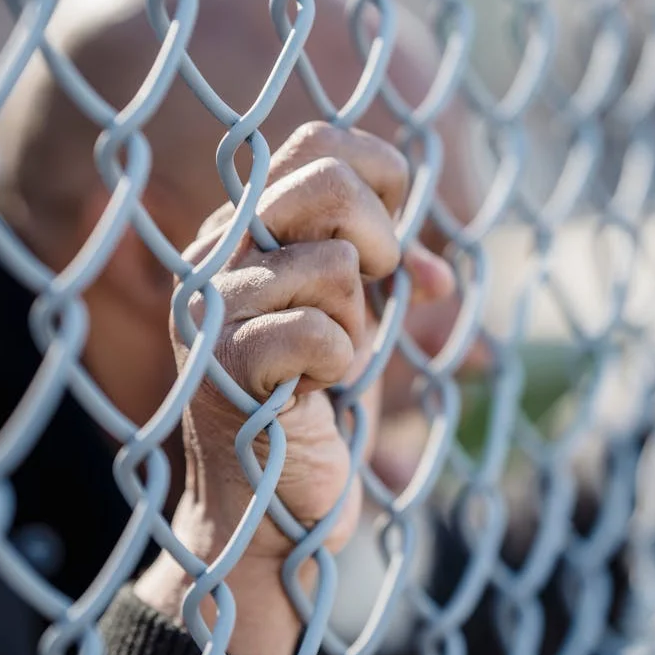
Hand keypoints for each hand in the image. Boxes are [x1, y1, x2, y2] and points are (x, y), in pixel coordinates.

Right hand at [134, 122, 452, 654]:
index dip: (382, 174)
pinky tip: (310, 395)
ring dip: (357, 324)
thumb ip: (382, 274)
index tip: (395, 239)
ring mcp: (213, 307)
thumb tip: (442, 274)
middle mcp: (215, 254)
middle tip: (377, 290)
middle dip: (382, 239)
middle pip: (326, 179)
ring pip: (337, 263)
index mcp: (242, 232)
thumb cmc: (311, 410)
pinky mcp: (227, 364)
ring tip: (324, 363)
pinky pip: (326, 332)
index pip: (316, 142)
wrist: (269, 512)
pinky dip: (342, 368)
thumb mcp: (355, 322)